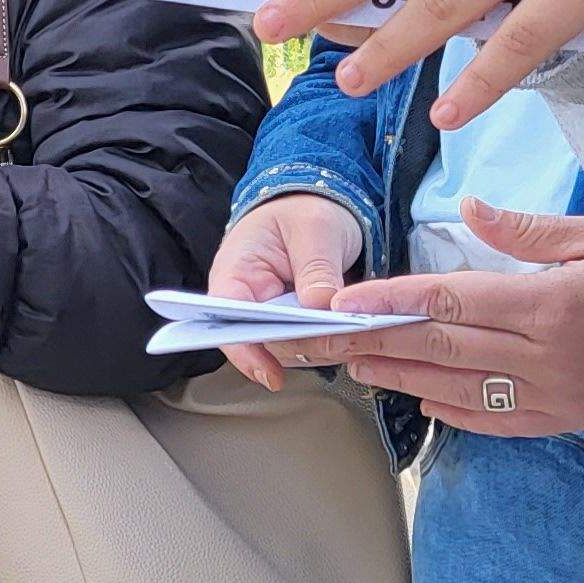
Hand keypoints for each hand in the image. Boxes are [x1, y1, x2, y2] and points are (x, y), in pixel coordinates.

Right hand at [204, 195, 367, 387]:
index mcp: (236, 272)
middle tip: (339, 338)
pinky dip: (332, 342)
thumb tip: (322, 306)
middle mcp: (247, 302)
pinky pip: (309, 345)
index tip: (270, 373)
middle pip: (262, 341)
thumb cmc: (304, 212)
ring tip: (355, 331)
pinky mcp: (294, 325)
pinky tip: (355, 331)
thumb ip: (316, 266)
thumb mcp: (315, 228)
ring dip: (321, 347)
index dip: (245, 348)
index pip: (228, 317)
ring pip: (289, 349)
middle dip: (300, 345)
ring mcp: (271, 317)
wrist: (315, 209)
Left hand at [266, 204, 583, 436]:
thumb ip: (527, 231)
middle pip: (442, 348)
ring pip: (461, 389)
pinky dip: (455, 411)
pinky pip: (498, 421)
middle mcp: (545, 356)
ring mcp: (554, 395)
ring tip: (358, 367)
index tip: (346, 301)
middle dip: (379, 343)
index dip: (392, 301)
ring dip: (403, 379)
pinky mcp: (565, 420)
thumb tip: (468, 206)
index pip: (451, 301)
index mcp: (550, 305)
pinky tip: (421, 398)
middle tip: (329, 340)